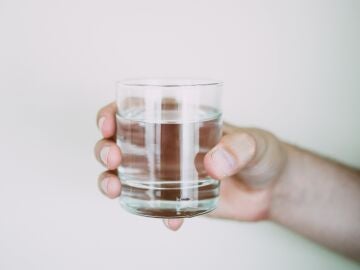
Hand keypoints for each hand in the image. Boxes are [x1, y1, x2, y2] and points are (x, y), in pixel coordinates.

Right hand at [94, 102, 287, 229]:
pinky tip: (169, 222)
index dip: (112, 113)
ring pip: (126, 173)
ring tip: (115, 188)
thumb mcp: (254, 144)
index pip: (137, 109)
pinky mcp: (176, 196)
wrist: (272, 189)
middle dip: (105, 147)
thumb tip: (214, 162)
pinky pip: (153, 204)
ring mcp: (168, 172)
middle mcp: (167, 145)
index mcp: (180, 120)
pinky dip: (154, 213)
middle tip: (113, 156)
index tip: (108, 124)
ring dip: (111, 179)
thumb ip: (239, 148)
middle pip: (121, 141)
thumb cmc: (262, 154)